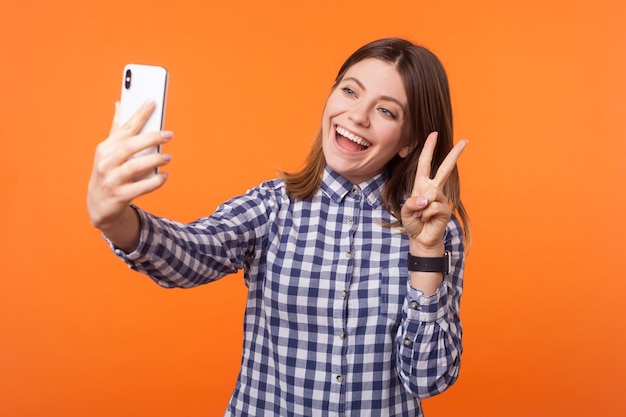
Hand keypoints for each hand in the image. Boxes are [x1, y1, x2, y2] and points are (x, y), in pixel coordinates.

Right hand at [87, 101, 171, 243]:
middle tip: (169, 134)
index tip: (153, 102)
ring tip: (168, 157)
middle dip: (151, 138)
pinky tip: (164, 175)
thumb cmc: (108, 172)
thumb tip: (120, 103)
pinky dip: (155, 181)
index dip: (139, 114)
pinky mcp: (120, 195)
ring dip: (155, 160)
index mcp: (105, 148)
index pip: (125, 128)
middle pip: (130, 146)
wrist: (99, 205)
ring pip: (135, 166)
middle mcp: (106, 162)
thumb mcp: (109, 151)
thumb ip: (117, 129)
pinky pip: (142, 187)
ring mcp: (112, 180)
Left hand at [401, 132, 467, 253]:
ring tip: (420, 216)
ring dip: (422, 207)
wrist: (420, 238)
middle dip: (454, 154)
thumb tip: (427, 199)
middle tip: (465, 140)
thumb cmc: (413, 223)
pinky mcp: (445, 210)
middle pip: (445, 168)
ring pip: (432, 194)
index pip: (425, 163)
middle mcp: (433, 189)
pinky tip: (427, 220)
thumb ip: (413, 203)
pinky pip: (434, 207)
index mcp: (422, 185)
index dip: (428, 148)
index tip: (434, 134)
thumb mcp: (406, 211)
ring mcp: (440, 199)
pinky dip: (426, 214)